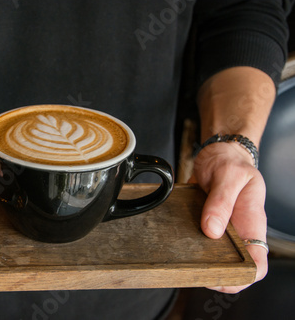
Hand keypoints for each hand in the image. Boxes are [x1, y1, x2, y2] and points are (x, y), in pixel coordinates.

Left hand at [190, 141, 267, 293]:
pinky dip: (188, 247)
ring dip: (198, 261)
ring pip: (214, 257)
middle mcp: (237, 231)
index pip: (257, 265)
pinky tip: (174, 244)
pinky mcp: (205, 225)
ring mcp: (221, 230)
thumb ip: (221, 201)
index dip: (242, 278)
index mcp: (251, 223)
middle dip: (215, 274)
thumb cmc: (230, 163)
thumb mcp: (228, 176)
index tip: (220, 278)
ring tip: (181, 259)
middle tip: (194, 271)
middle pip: (233, 267)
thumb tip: (212, 230)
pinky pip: (198, 243)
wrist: (219, 154)